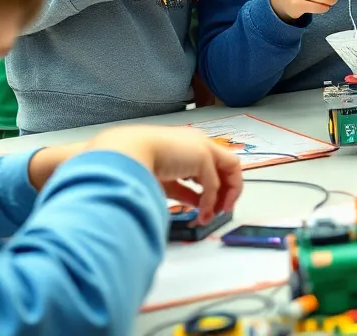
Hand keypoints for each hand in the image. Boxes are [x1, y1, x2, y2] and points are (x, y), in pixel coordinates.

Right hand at [85, 126, 242, 223]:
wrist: (126, 154)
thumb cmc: (134, 163)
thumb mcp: (165, 181)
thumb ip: (184, 191)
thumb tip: (198, 205)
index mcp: (184, 145)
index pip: (209, 164)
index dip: (213, 186)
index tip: (209, 204)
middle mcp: (196, 143)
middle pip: (225, 164)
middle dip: (227, 189)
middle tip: (222, 209)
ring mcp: (201, 147)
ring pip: (230, 167)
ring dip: (229, 193)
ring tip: (220, 212)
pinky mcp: (202, 156)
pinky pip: (214, 183)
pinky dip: (211, 201)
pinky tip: (203, 213)